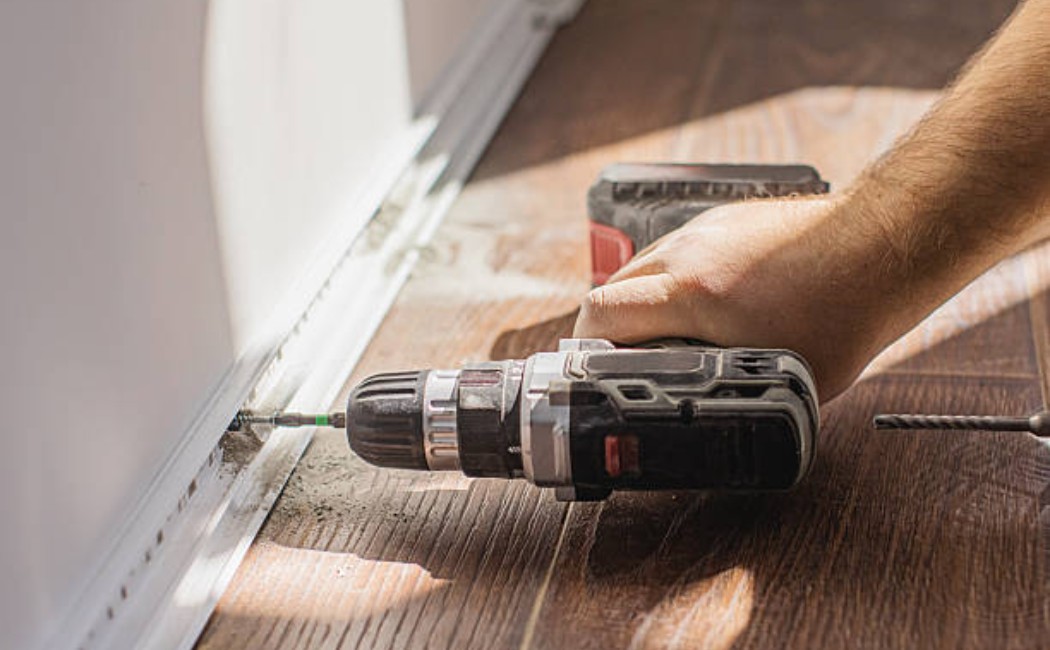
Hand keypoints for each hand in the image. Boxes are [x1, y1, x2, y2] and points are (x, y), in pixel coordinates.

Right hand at [574, 196, 892, 401]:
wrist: (886, 243)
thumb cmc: (848, 310)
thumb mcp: (783, 378)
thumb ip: (730, 395)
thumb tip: (707, 425)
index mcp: (692, 292)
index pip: (600, 312)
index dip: (585, 346)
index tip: (592, 369)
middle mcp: (688, 251)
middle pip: (611, 286)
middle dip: (609, 327)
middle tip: (624, 360)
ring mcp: (704, 229)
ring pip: (641, 264)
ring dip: (638, 301)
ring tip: (661, 333)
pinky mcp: (723, 219)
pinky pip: (673, 249)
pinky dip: (669, 279)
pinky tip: (697, 303)